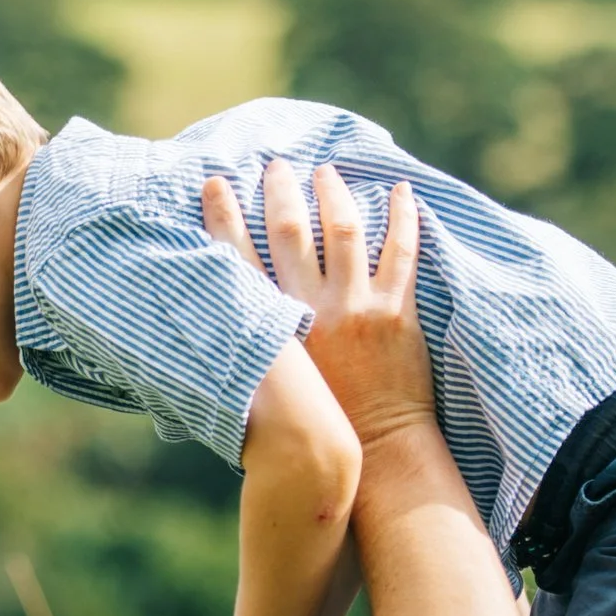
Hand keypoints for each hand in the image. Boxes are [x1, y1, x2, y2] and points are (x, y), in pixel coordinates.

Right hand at [202, 161, 435, 447]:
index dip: (224, 216)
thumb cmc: (313, 425)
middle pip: (290, 231)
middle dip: (279, 191)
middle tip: (274, 165)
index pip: (238, 257)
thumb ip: (244, 351)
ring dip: (332, 193)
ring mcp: (355, 306)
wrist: (375, 450)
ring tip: (324, 170)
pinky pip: (401, 252)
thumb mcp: (264, 387)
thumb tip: (211, 330)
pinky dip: (404, 217)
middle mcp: (310, 308)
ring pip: (343, 230)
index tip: (216, 184)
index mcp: (271, 326)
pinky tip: (401, 191)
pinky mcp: (395, 312)